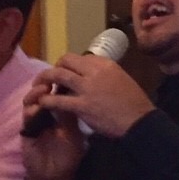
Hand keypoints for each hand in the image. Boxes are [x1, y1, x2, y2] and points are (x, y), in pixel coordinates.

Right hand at [20, 79, 86, 179]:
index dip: (58, 82)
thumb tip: (81, 94)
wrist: (56, 176)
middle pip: (41, 92)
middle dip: (45, 82)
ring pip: (30, 101)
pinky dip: (31, 111)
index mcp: (57, 112)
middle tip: (52, 77)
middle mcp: (44, 114)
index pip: (56, 91)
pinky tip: (37, 108)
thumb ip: (74, 114)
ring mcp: (34, 122)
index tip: (66, 74)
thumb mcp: (75, 132)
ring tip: (44, 89)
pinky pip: (27, 118)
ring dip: (36, 94)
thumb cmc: (68, 155)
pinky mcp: (26, 132)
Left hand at [32, 53, 153, 138]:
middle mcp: (95, 72)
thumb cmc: (135, 103)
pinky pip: (58, 100)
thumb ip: (106, 75)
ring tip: (39, 86)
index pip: (82, 57)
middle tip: (50, 78)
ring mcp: (87, 88)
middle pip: (66, 61)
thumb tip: (92, 76)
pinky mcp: (82, 106)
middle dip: (55, 67)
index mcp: (107, 64)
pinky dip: (47, 100)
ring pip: (58, 75)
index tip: (69, 73)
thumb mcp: (122, 80)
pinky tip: (42, 103)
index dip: (72, 65)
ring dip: (45, 79)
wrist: (139, 122)